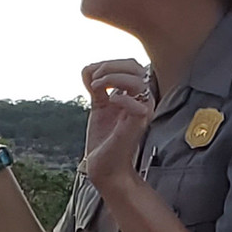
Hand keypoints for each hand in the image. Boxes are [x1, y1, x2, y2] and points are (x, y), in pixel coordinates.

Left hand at [81, 59, 154, 192]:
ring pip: (138, 81)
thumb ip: (98, 87)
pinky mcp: (139, 125)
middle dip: (110, 66)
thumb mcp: (99, 106)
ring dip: (113, 77)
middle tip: (93, 80)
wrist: (104, 167)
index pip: (130, 65)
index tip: (90, 76)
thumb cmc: (104, 140)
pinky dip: (121, 98)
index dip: (109, 63)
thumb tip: (89, 69)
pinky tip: (109, 102)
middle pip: (135, 67)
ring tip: (96, 86)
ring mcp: (142, 112)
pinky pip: (139, 104)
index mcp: (133, 95)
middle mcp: (141, 101)